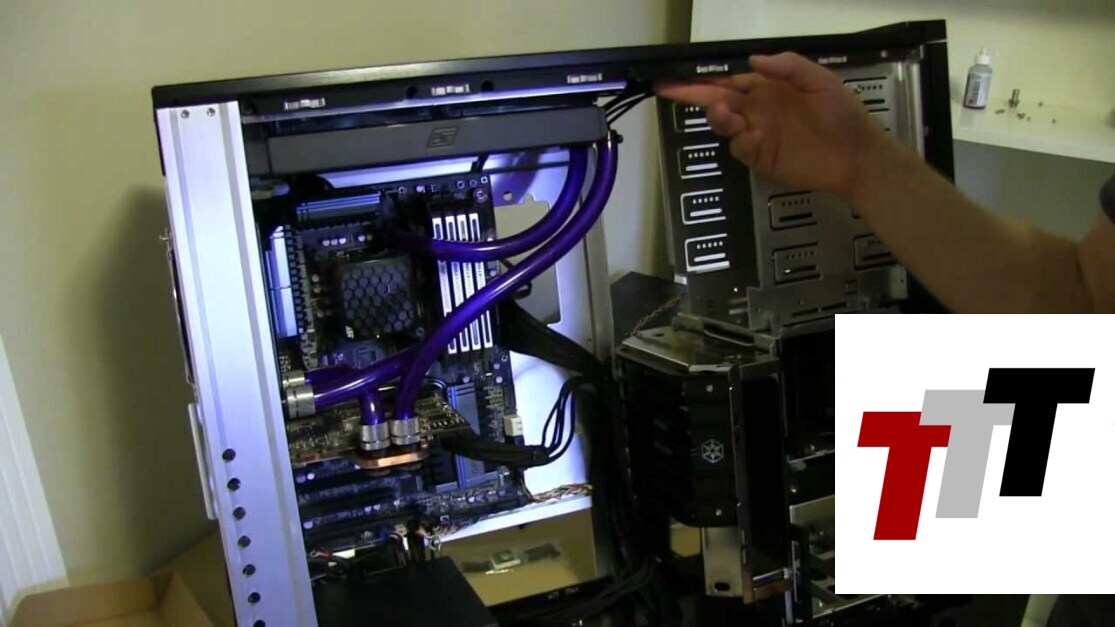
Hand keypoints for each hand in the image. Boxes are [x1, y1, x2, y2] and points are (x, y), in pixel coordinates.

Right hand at [655, 53, 886, 199]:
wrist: (857, 155)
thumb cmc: (842, 113)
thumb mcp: (820, 80)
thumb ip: (787, 66)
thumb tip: (752, 61)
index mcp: (767, 88)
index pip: (729, 80)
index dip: (705, 77)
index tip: (681, 74)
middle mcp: (757, 109)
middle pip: (717, 100)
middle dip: (691, 94)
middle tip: (667, 88)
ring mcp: (757, 134)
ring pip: (724, 124)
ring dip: (717, 116)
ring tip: (720, 110)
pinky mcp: (761, 157)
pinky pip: (740, 147)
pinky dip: (739, 139)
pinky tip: (751, 134)